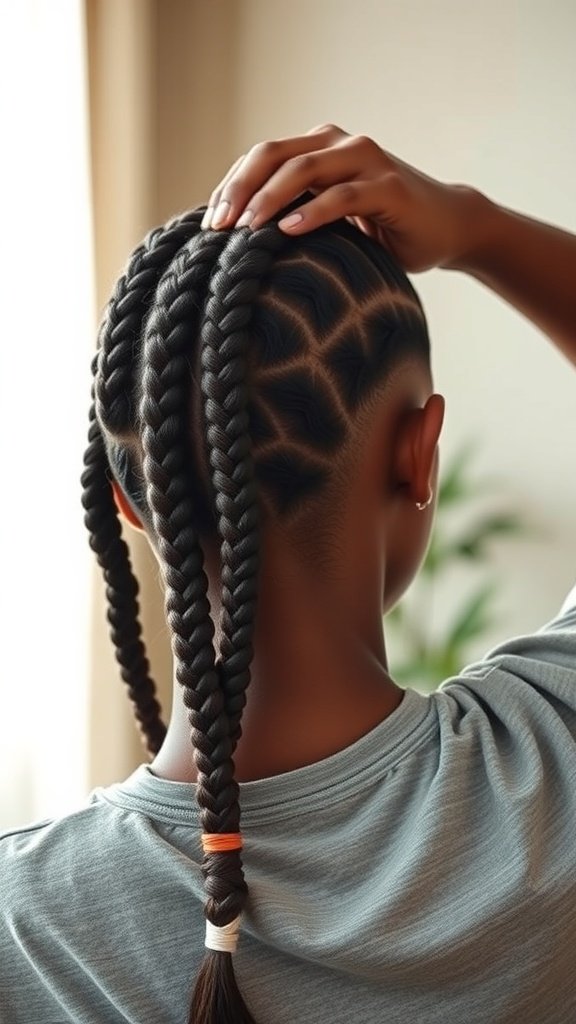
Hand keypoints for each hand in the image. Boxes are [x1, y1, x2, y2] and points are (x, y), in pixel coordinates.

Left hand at [202, 123, 484, 273]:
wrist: (446, 227)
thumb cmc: (381, 229)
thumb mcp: (329, 219)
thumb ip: (295, 213)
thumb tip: (239, 244)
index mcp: (318, 147)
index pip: (261, 157)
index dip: (230, 186)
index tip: (208, 224)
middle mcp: (339, 143)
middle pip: (274, 155)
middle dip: (240, 190)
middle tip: (218, 227)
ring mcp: (366, 160)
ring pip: (305, 168)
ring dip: (269, 198)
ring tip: (246, 228)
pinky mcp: (389, 187)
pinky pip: (343, 195)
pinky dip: (313, 212)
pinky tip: (289, 230)